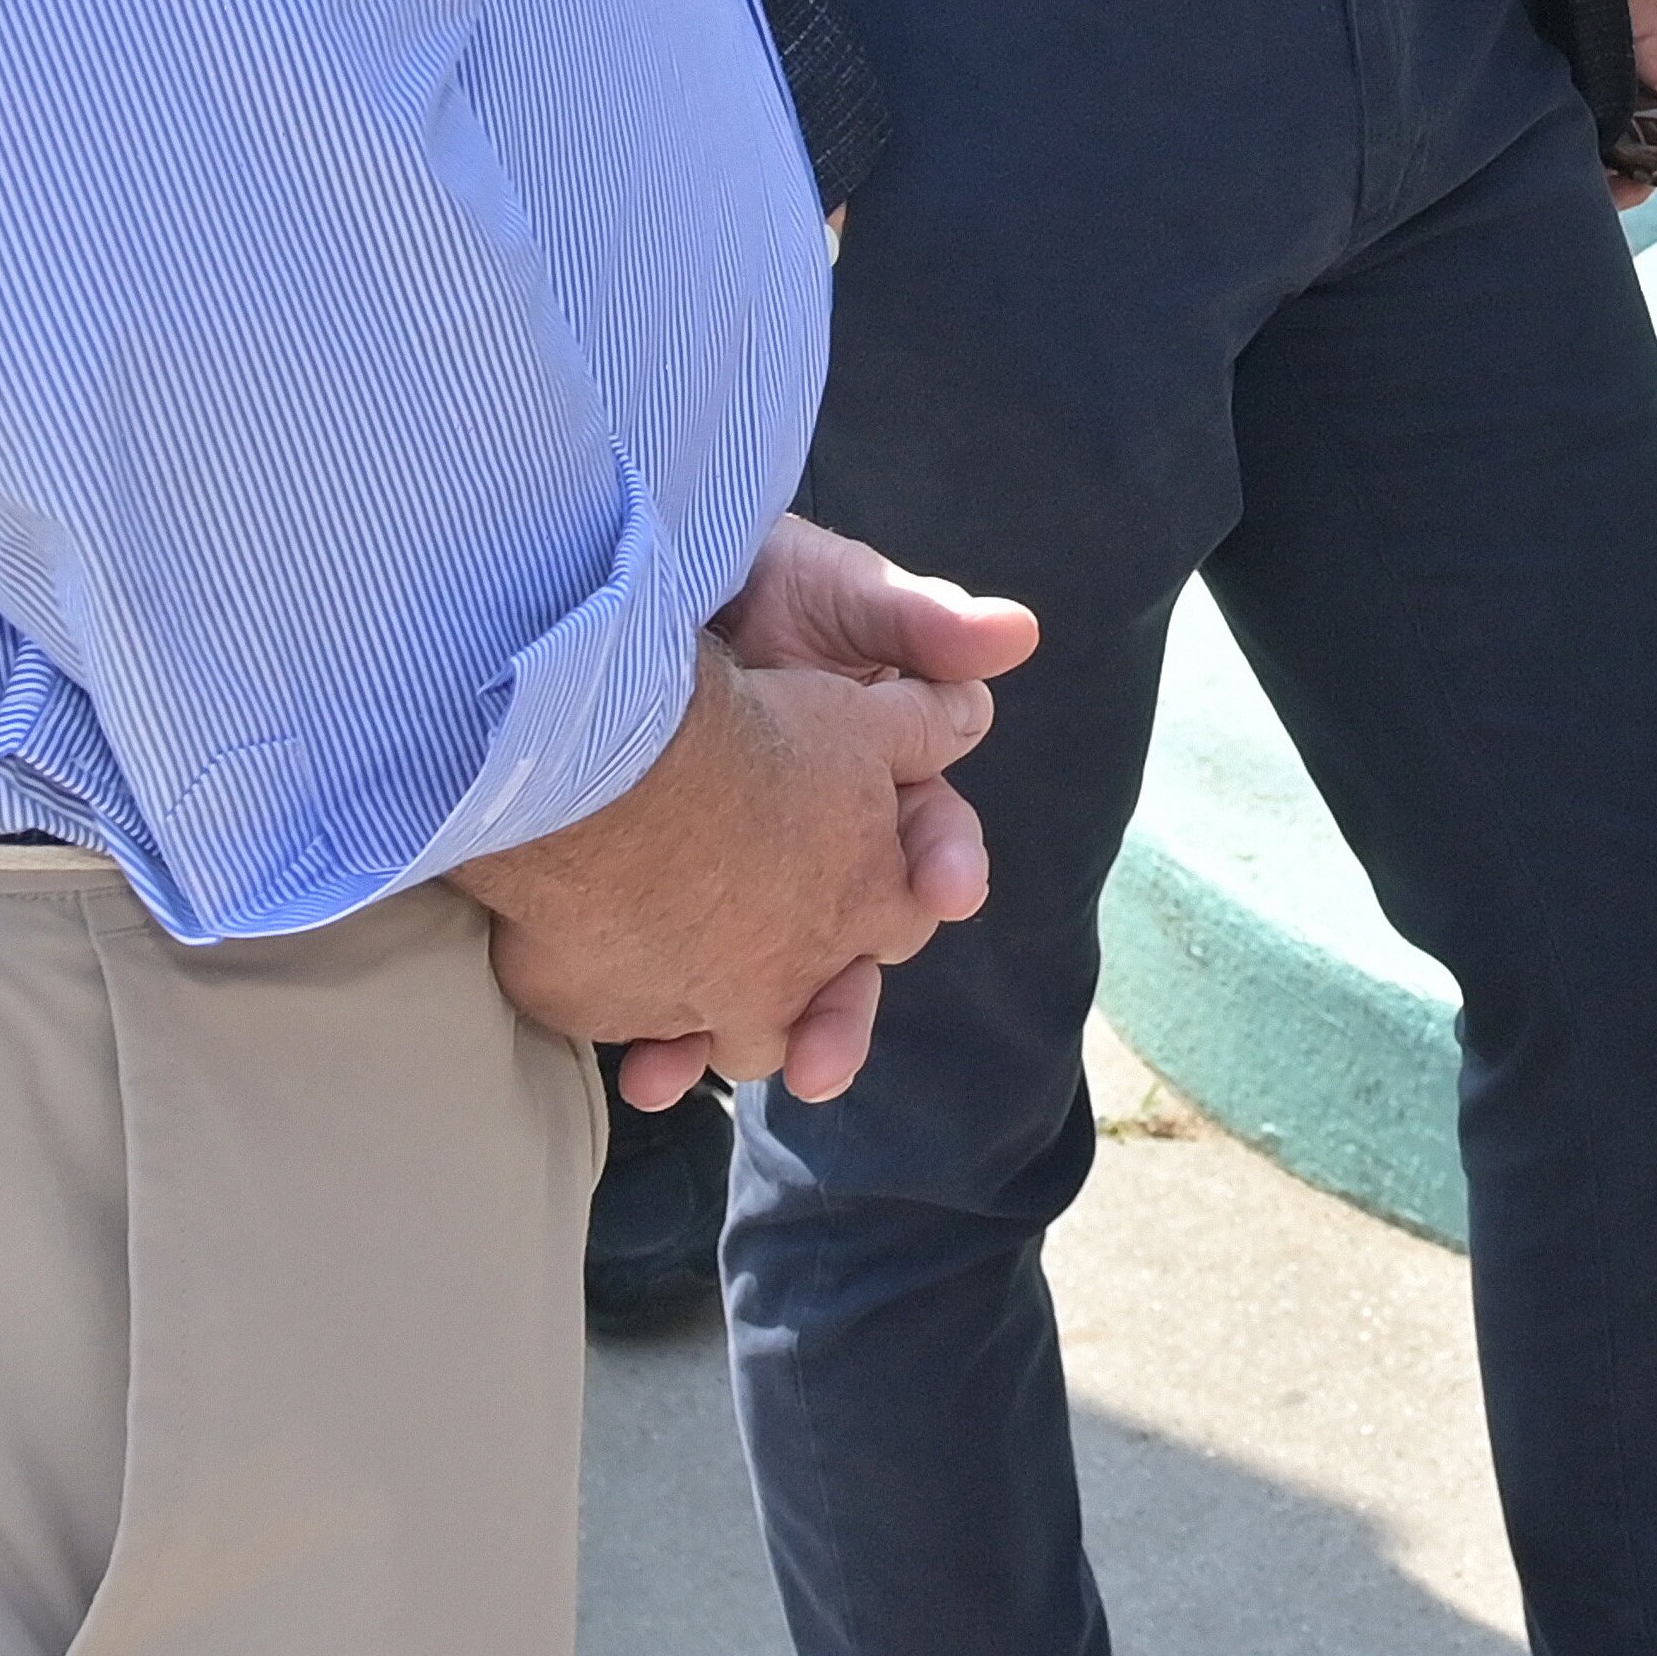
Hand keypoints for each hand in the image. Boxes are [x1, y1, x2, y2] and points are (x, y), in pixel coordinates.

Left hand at [456, 537, 1028, 1110]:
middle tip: (823, 1061)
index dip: (943, 867)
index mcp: (886, 782)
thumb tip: (1015, 635)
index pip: (934, 843)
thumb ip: (918, 621)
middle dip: (841, 1008)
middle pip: (852, 950)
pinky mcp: (668, 897)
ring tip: (711, 1075)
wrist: (641, 588)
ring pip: (763, 987)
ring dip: (747, 1041)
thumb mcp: (840, 591)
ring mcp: (745, 877)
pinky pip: (674, 982)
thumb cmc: (764, 581)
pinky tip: (641, 1064)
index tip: (947, 892)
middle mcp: (826, 847)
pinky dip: (659, 1028)